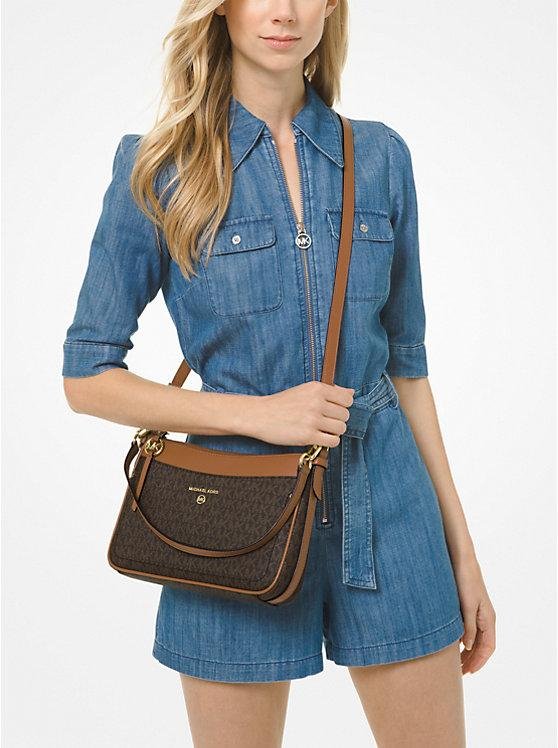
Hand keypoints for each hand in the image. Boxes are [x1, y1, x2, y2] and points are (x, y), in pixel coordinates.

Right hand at [248, 381, 354, 447]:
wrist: (261, 415)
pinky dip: (329, 442)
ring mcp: (312, 420)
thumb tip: (352, 392)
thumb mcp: (306, 389)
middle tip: (325, 422)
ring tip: (322, 430)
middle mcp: (317, 402)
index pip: (347, 399)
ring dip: (334, 432)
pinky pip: (333, 441)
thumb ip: (330, 390)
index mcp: (317, 388)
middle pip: (345, 415)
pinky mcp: (308, 436)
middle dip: (337, 420)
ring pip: (341, 429)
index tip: (333, 410)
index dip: (342, 406)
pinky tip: (319, 438)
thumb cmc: (283, 403)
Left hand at [453, 554, 495, 674]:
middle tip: (460, 673)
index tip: (469, 672)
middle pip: (482, 645)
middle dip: (473, 660)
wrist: (461, 560)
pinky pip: (469, 629)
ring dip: (468, 652)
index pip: (488, 647)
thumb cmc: (465, 580)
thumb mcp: (466, 605)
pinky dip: (463, 640)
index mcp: (488, 618)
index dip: (479, 661)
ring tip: (456, 663)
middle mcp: (485, 617)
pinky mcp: (468, 607)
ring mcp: (478, 612)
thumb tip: (467, 646)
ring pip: (476, 638)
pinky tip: (452, 644)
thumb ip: (468, 626)